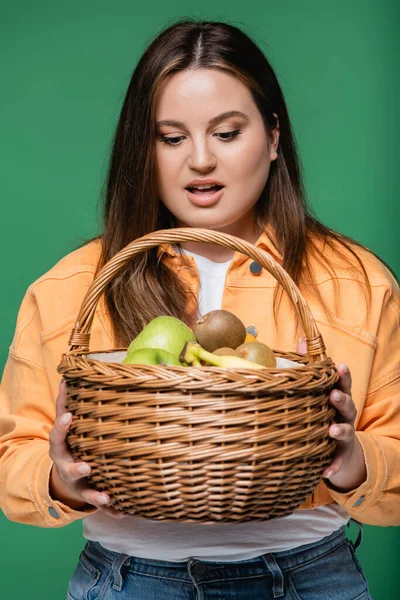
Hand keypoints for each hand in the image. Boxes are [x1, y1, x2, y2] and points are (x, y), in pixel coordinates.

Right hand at [49, 379, 125, 518]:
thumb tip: (66, 376)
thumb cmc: (70, 445)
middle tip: (86, 466)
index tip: (69, 416)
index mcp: (61, 447)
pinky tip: (123, 511)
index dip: (63, 426)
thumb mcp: (64, 428)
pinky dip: (111, 510)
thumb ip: (65, 405)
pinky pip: (101, 506)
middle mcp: (67, 467)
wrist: (64, 481)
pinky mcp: (90, 496)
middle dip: (77, 468)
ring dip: (95, 494)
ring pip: (85, 491)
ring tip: (106, 496)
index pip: (58, 436)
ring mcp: (78, 484)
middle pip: (69, 469)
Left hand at [297, 339, 366, 492]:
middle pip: (347, 405)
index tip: (340, 366)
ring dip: (339, 430)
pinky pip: (336, 461)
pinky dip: (332, 466)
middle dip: (342, 399)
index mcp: (337, 398)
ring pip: (344, 431)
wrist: (341, 451)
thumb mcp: (320, 392)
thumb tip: (300, 341)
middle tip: (333, 395)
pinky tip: (325, 471)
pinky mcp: (339, 456)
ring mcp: (344, 436)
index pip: (342, 383)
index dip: (342, 375)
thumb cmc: (324, 413)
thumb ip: (311, 368)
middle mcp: (344, 415)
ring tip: (332, 430)